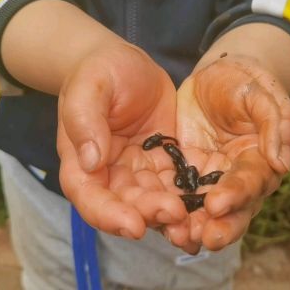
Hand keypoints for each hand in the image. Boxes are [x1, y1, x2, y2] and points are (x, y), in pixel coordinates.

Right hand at [56, 44, 187, 239]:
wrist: (127, 63)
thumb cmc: (100, 70)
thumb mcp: (89, 85)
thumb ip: (85, 118)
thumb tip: (91, 161)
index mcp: (81, 161)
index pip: (89, 197)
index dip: (108, 215)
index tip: (134, 225)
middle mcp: (109, 175)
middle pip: (126, 206)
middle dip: (150, 215)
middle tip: (176, 214)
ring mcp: (138, 173)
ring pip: (154, 203)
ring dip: (172, 216)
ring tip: (194, 223)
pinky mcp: (164, 166)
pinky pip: (177, 188)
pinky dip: (190, 200)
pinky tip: (208, 207)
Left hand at [165, 56, 289, 252]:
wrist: (214, 77)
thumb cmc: (244, 81)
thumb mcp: (260, 92)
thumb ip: (273, 122)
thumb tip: (281, 163)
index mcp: (262, 158)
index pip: (252, 181)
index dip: (237, 194)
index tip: (217, 204)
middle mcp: (240, 176)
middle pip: (236, 208)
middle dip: (223, 226)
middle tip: (205, 238)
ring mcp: (213, 178)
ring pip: (208, 211)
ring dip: (197, 227)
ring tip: (180, 239)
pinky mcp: (189, 174)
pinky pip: (182, 198)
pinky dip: (174, 213)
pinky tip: (161, 226)